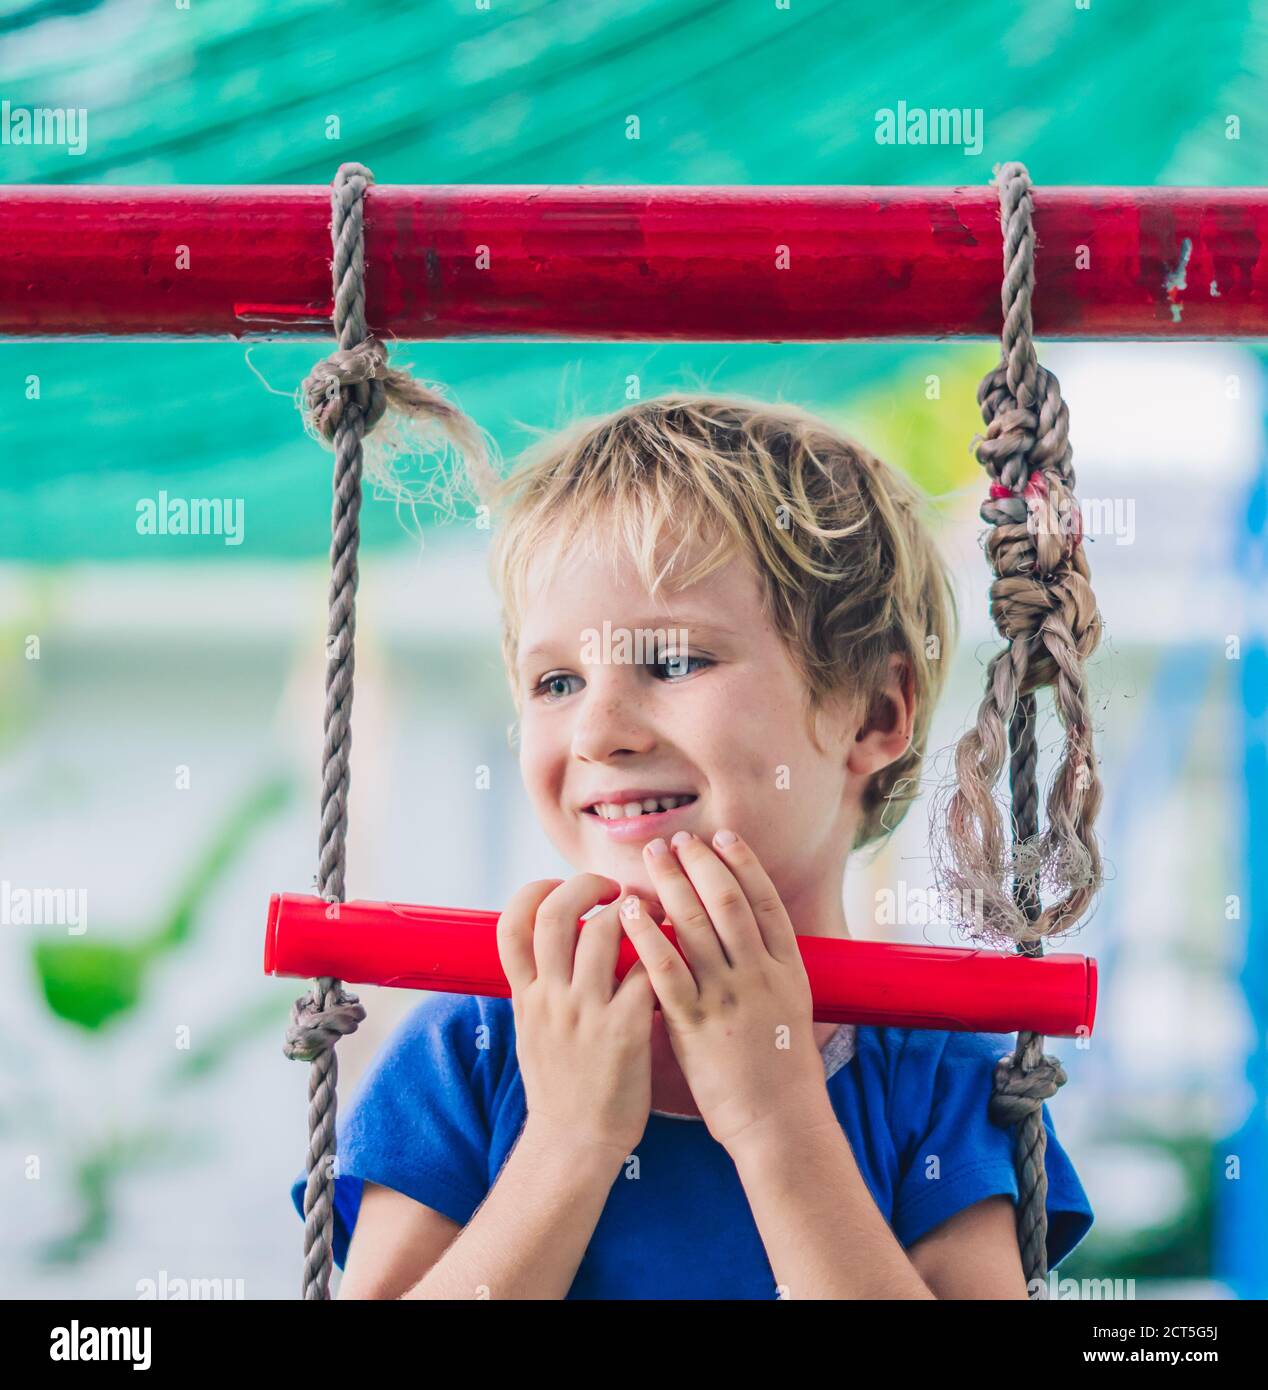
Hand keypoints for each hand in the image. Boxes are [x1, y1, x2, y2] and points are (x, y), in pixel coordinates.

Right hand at [497, 874, 657, 1161]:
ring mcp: (586, 1012)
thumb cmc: (559, 1087)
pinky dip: (661, 952)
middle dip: (586, 884)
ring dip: (632, 910)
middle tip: (612, 887)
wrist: (574, 1144)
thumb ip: (539, 987)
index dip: (533, 892)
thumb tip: (548, 945)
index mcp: (525, 995)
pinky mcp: (625, 1029)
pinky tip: (673, 951)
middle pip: (556, 913)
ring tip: (652, 911)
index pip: (511, 924)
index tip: (557, 886)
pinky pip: (645, 970)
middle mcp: (551, 997)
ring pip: (604, 930)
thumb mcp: (531, 1030)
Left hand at [618, 830, 834, 1153]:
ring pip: (696, 924)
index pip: (764, 900)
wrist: (779, 1122)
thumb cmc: (779, 1068)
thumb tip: (743, 931)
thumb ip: (766, 967)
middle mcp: (760, 974)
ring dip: (669, 883)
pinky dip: (646, 933)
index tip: (721, 836)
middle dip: (699, 863)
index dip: (742, 863)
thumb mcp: (788, 1006)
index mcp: (787, 968)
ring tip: (649, 858)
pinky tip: (630, 910)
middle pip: (728, 901)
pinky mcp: (695, 1023)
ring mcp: (728, 997)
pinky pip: (665, 967)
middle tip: (676, 839)